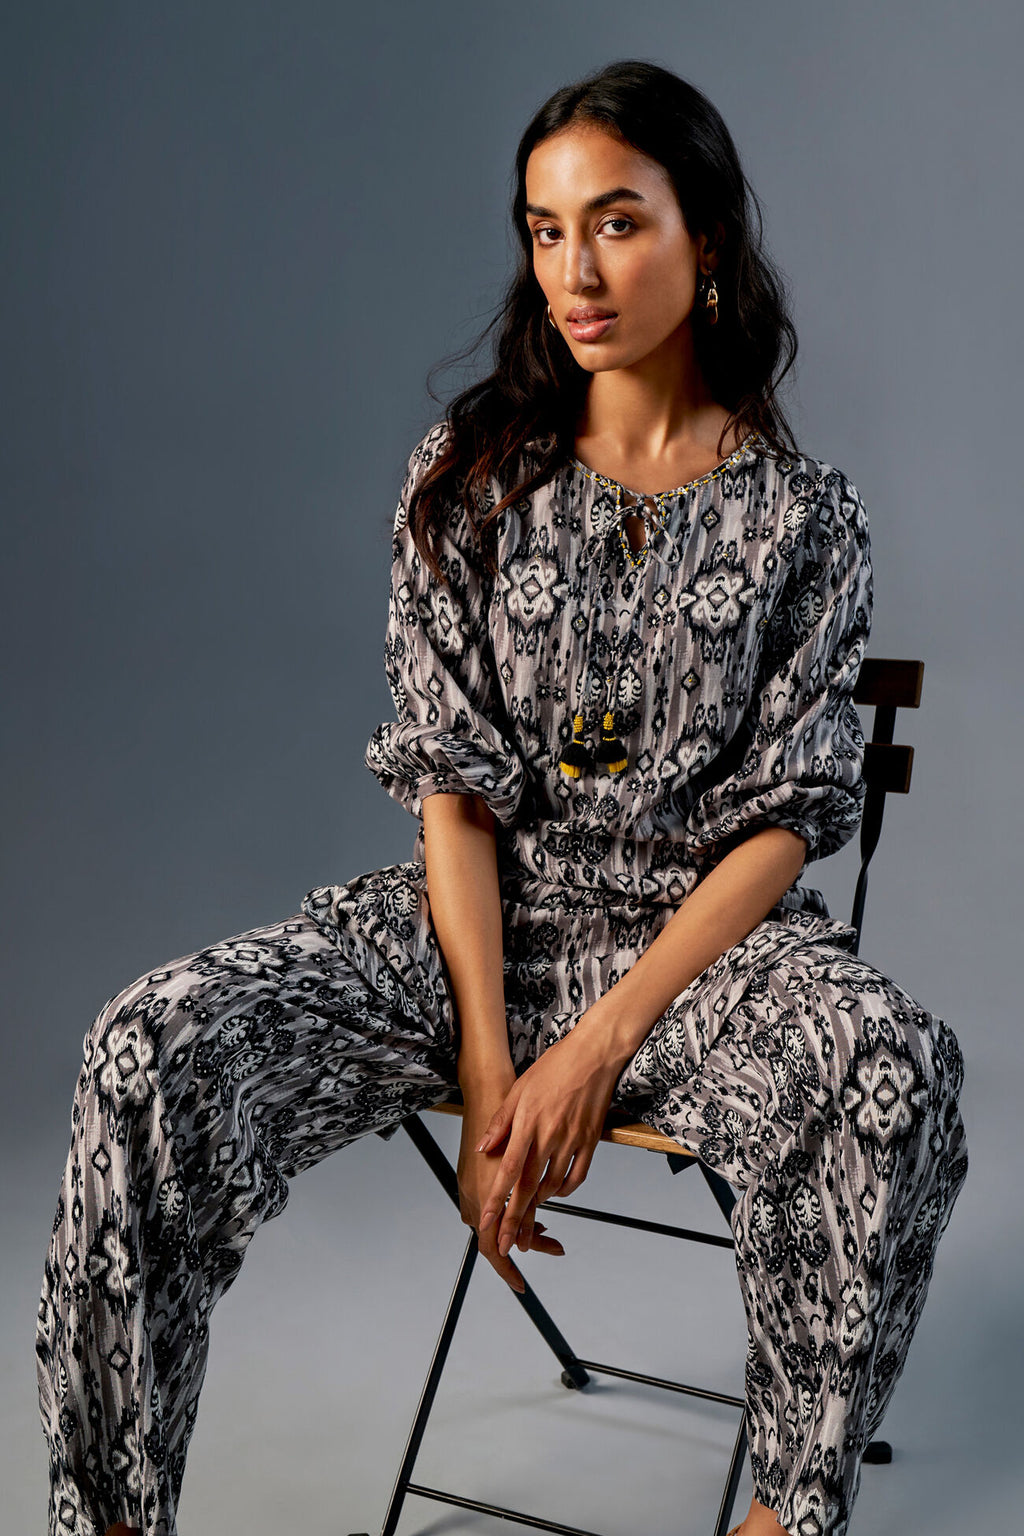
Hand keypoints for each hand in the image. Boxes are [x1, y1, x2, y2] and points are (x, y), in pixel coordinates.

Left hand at [475, 1018, 622, 1260]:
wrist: (594, 1055)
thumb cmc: (554, 1067)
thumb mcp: (519, 1089)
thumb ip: (500, 1122)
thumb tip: (483, 1148)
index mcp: (528, 1125)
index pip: (508, 1171)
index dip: (497, 1200)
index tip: (487, 1222)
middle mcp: (549, 1137)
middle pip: (529, 1188)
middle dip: (515, 1220)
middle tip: (507, 1244)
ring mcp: (572, 1141)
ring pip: (552, 1185)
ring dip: (538, 1206)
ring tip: (528, 1219)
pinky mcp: (590, 1142)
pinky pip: (577, 1176)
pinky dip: (564, 1190)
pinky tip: (555, 1193)